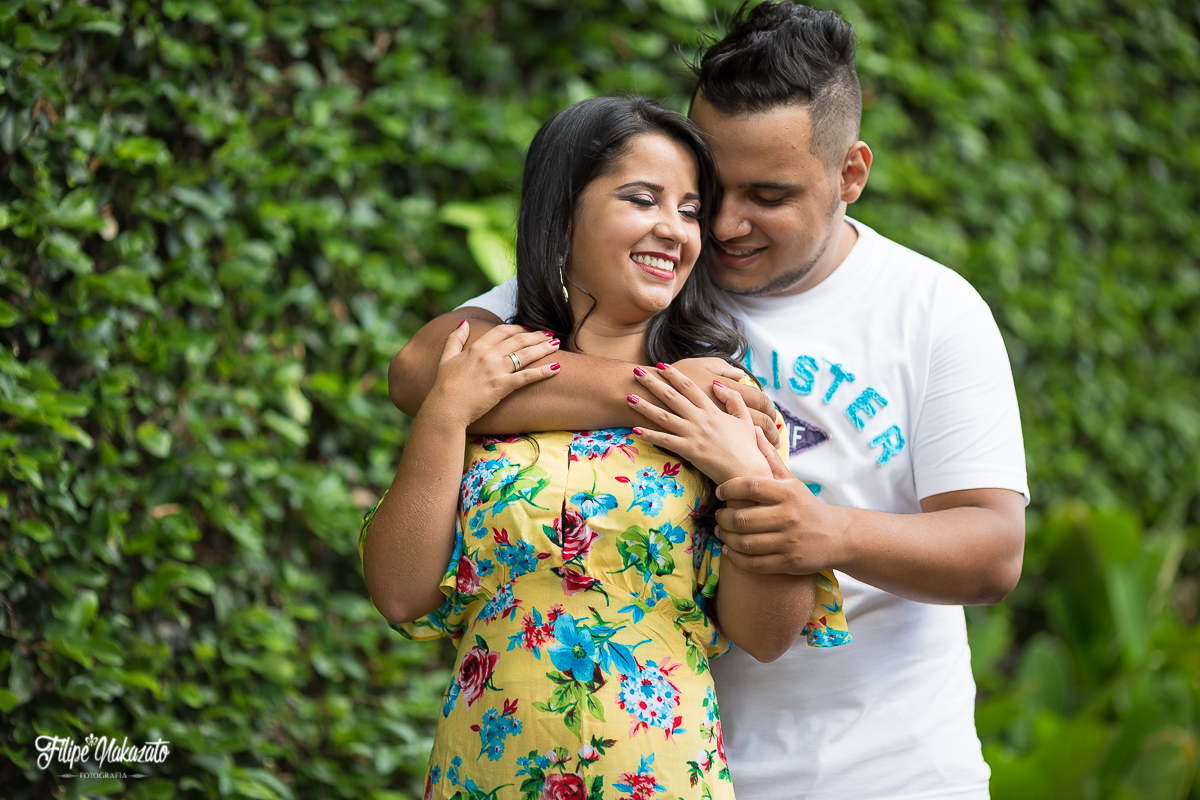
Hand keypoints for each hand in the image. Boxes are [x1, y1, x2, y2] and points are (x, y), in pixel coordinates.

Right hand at [426, 322, 560, 427]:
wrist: (445, 408)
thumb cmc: (444, 386)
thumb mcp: (446, 358)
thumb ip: (455, 338)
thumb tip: (464, 323)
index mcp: (476, 347)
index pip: (502, 331)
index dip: (518, 328)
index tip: (528, 329)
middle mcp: (488, 356)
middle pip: (518, 340)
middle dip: (537, 336)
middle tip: (549, 335)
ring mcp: (496, 370)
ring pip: (526, 355)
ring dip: (544, 348)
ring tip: (556, 344)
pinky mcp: (502, 386)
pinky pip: (527, 376)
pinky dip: (543, 372)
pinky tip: (556, 368)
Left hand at [626, 363, 771, 483]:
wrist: (746, 471)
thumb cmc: (746, 447)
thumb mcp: (744, 419)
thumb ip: (733, 399)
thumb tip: (718, 385)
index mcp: (712, 410)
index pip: (689, 386)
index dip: (674, 375)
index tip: (661, 366)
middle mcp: (700, 419)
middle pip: (672, 396)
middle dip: (653, 383)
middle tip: (636, 372)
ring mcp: (693, 434)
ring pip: (664, 417)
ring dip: (645, 406)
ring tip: (628, 397)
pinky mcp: (688, 451)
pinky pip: (665, 441)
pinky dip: (649, 435)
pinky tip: (635, 429)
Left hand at [714, 430, 849, 574]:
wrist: (836, 536)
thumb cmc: (806, 505)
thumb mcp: (791, 480)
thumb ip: (770, 458)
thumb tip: (754, 431)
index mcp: (788, 493)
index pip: (751, 487)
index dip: (729, 488)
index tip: (720, 491)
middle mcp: (789, 516)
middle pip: (743, 518)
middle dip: (723, 517)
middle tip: (718, 514)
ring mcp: (789, 541)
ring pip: (745, 542)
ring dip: (726, 537)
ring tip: (721, 530)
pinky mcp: (788, 563)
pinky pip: (754, 563)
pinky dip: (736, 558)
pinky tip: (729, 549)